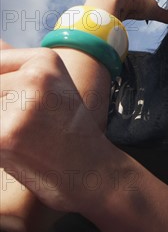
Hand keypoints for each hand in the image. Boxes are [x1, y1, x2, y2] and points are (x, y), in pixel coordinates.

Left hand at [0, 42, 115, 213]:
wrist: (93, 172)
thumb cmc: (67, 131)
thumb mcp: (51, 86)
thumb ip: (14, 65)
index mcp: (44, 59)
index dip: (1, 91)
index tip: (14, 105)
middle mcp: (35, 75)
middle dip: (1, 112)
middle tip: (24, 125)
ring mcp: (22, 104)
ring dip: (0, 128)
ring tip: (22, 139)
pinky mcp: (6, 135)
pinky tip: (16, 153)